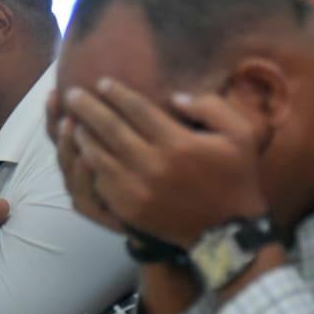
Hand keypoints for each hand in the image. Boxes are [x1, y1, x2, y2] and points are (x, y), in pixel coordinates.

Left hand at [63, 80, 267, 248]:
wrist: (227, 231)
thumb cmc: (235, 177)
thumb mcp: (240, 133)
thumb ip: (211, 106)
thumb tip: (175, 97)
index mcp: (177, 143)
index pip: (136, 109)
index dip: (116, 94)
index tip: (102, 83)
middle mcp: (153, 164)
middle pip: (110, 128)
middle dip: (88, 108)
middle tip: (73, 94)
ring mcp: (138, 189)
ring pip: (100, 156)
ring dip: (84, 136)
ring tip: (73, 121)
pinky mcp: (130, 208)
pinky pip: (102, 182)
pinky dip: (90, 166)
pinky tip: (85, 154)